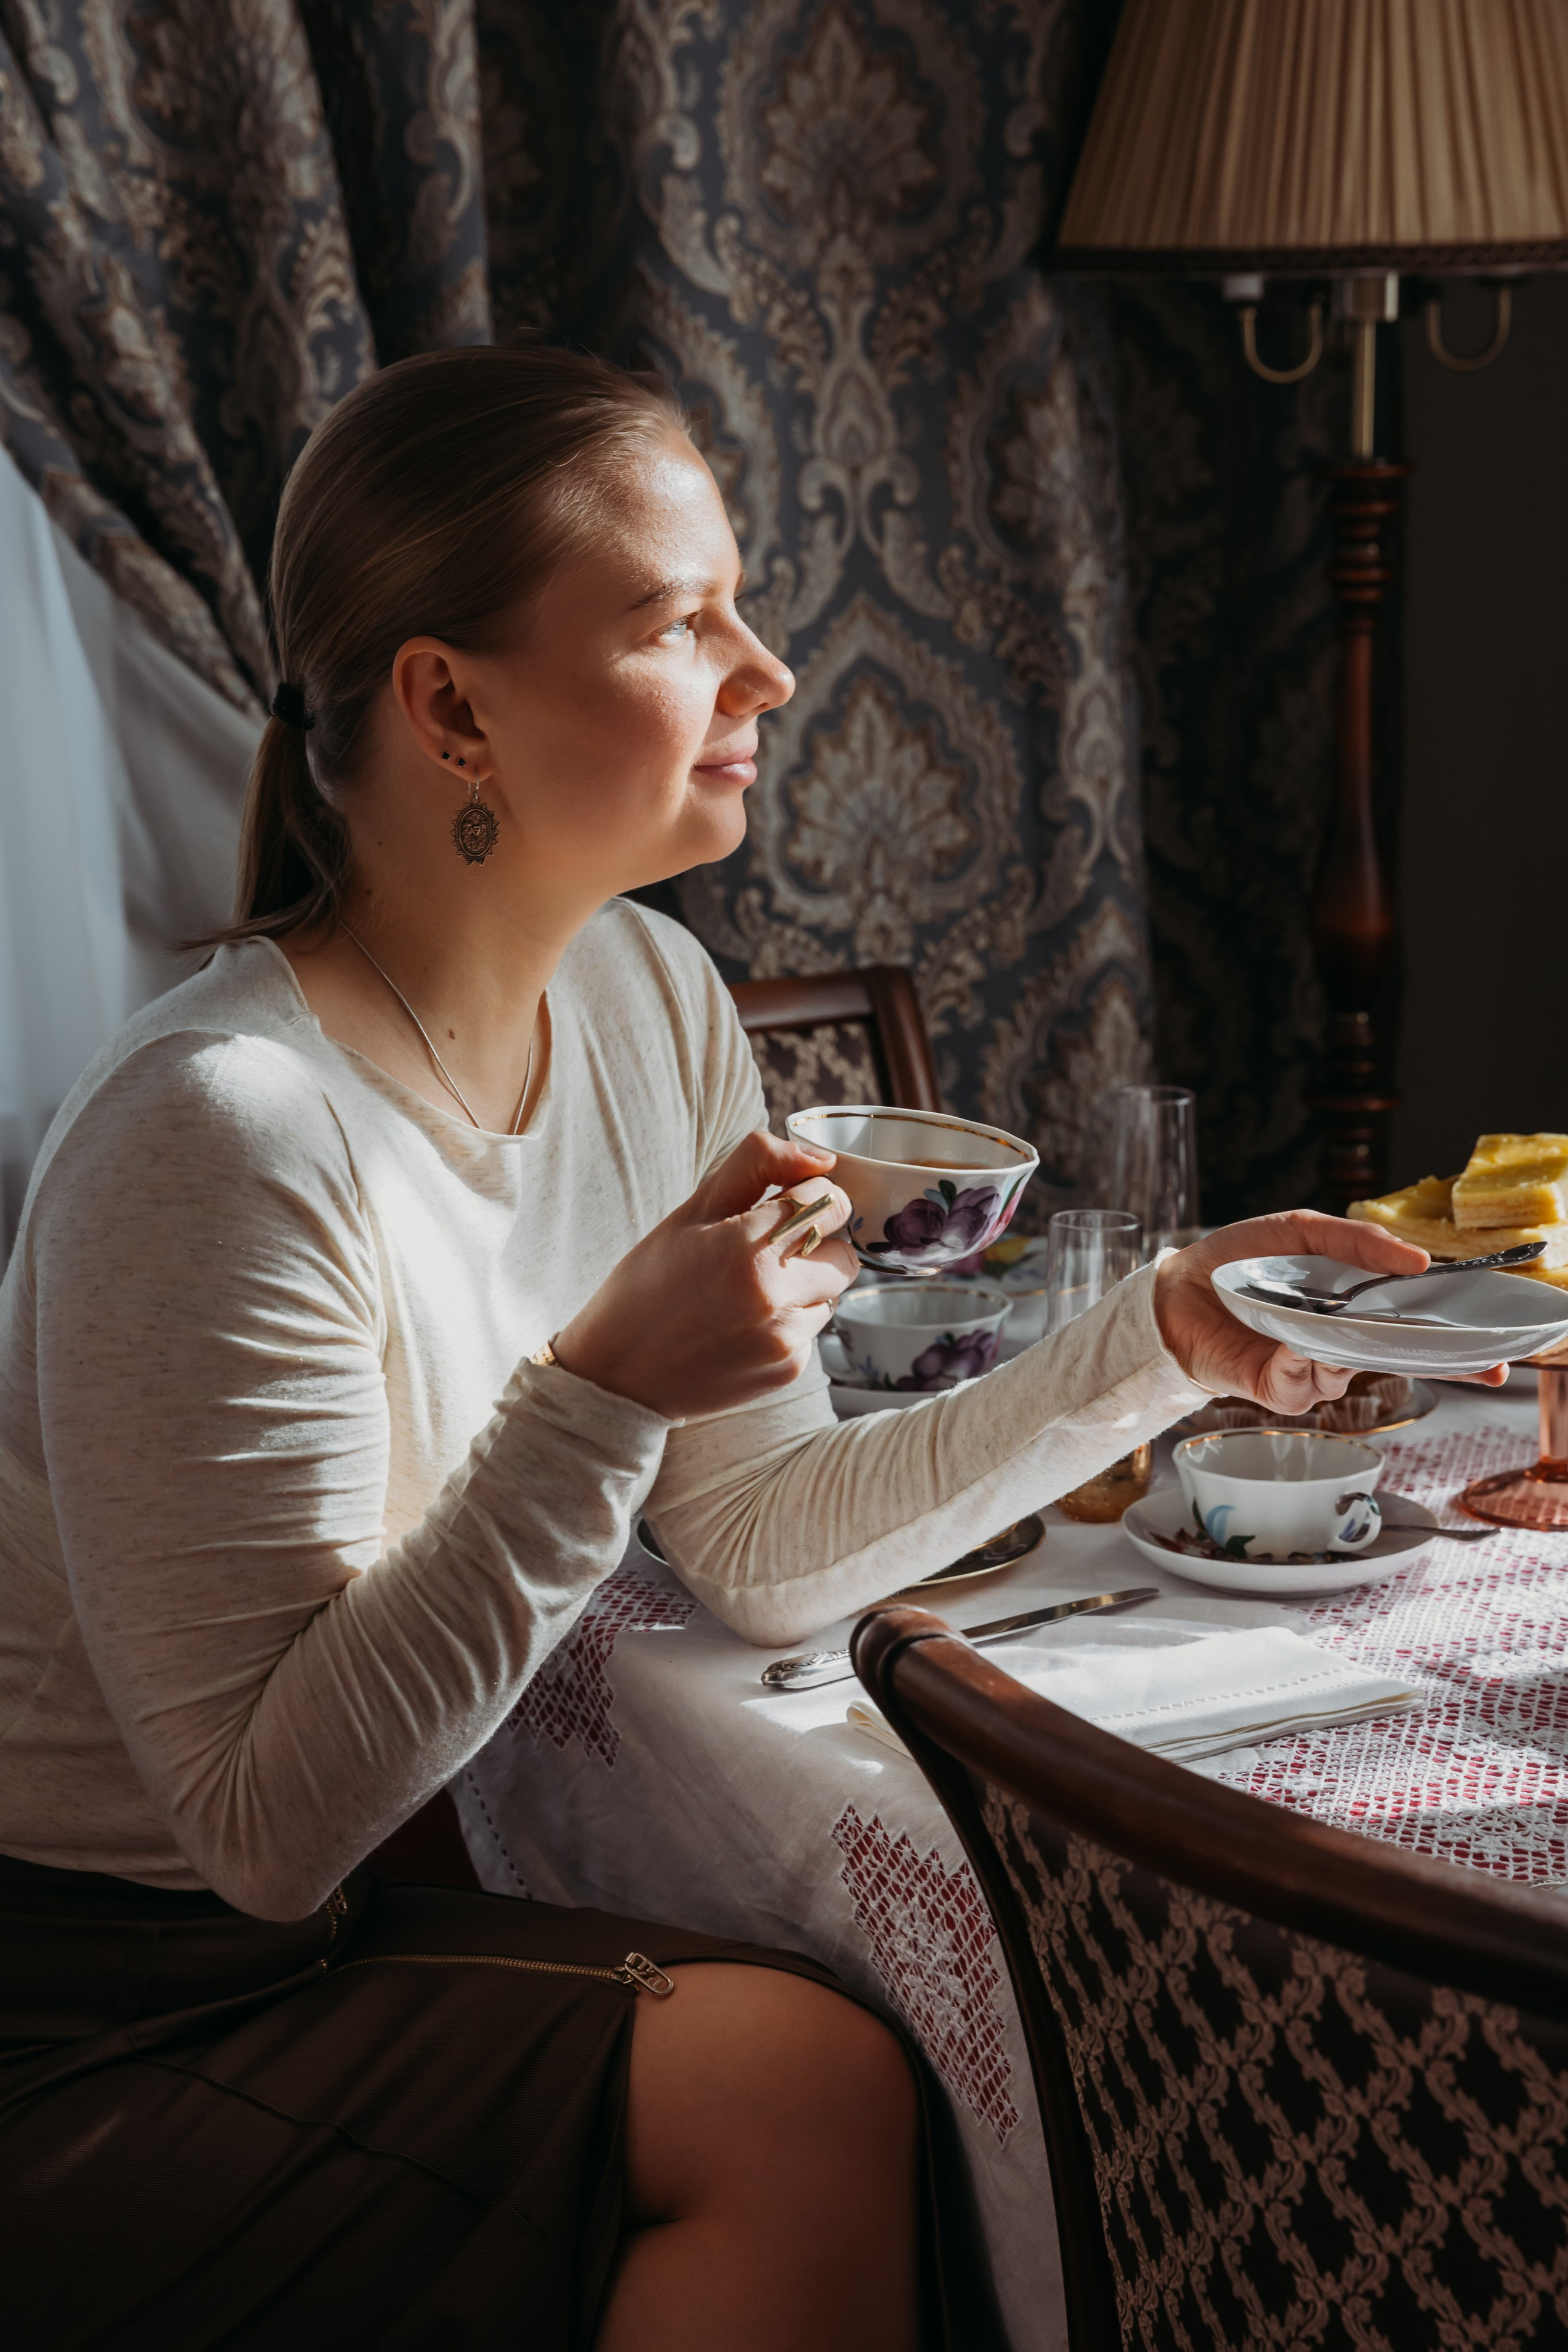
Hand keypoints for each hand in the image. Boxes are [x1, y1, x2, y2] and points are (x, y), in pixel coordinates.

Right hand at [553, 1131, 856, 1416]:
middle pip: (844, 1252)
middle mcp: (774, 1297)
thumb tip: (820, 1158)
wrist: (617, 1373)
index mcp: (747, 1247)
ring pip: (832, 1293)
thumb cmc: (648, 1284)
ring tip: (749, 1292)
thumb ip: (757, 1166)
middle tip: (766, 1251)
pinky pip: (813, 1331)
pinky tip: (744, 1325)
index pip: (832, 1203)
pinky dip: (789, 1323)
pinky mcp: (789, 1370)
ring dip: (805, 1286)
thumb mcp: (692, 1212)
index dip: (809, 1198)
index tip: (783, 1206)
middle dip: (815, 1244)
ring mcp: (785, 1339)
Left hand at [1153, 1211, 1509, 1412]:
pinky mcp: (1279, 1388)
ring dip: (1354, 1349)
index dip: (1456, 1342)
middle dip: (1443, 1364)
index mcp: (1354, 1306)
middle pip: (1402, 1360)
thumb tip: (1416, 1258)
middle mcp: (1340, 1341)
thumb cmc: (1239, 1258)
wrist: (1178, 1286)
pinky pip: (1308, 1385)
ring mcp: (1312, 1368)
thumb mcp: (1301, 1230)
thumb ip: (1357, 1241)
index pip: (1415, 1327)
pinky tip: (1295, 1343)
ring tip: (1340, 1322)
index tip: (1496, 1350)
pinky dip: (1306, 1362)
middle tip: (1486, 1367)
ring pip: (1355, 1372)